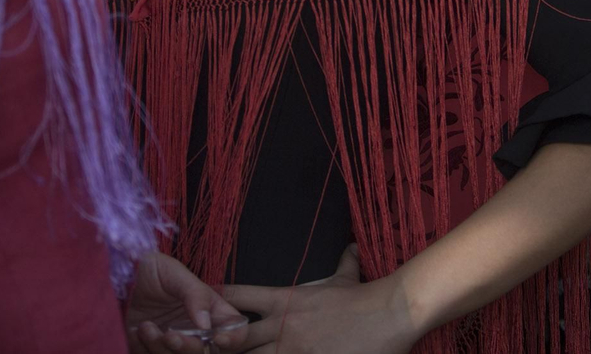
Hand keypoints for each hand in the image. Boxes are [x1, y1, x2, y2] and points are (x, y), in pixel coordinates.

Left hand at [127, 251, 250, 352]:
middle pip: (206, 352)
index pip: (234, 329)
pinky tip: (140, 329)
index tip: (218, 337)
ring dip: (164, 348)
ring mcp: (174, 342)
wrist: (118, 276)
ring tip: (147, 326)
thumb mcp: (175, 273)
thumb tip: (206, 324)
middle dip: (189, 347)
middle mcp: (196, 330)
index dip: (233, 338)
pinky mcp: (151, 350)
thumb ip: (195, 295)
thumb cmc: (151, 269)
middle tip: (171, 335)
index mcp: (211, 309)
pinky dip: (148, 349)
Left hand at [221, 245, 417, 353]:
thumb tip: (351, 247)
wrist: (389, 314)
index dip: (214, 301)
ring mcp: (292, 351)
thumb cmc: (365, 298)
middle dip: (217, 344)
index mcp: (284, 300)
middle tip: (207, 346)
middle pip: (231, 338)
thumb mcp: (347, 277)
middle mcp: (281, 326)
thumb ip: (343, 262)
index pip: (237, 296)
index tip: (201, 304)